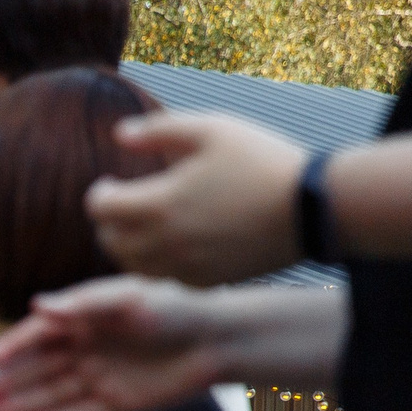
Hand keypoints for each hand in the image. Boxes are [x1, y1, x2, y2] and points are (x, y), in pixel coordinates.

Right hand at [0, 276, 236, 410]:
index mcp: (85, 320)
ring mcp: (100, 378)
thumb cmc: (177, 309)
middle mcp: (86, 350)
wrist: (218, 341)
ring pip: (52, 394)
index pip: (38, 335)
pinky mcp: (117, 404)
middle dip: (9, 381)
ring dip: (23, 404)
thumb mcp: (129, 298)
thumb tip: (38, 306)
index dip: (11, 347)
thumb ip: (83, 304)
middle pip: (38, 368)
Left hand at [87, 113, 305, 286]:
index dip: (99, 193)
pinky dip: (161, 264)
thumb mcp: (210, 129)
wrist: (313, 208)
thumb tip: (119, 135)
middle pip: (110, 242)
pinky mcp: (206, 281)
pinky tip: (176, 244)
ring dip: (130, 246)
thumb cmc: (261, 161)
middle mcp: (162, 244)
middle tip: (124, 205)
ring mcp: (183, 267)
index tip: (111, 183)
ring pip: (134, 266)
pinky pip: (166, 278)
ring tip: (146, 224)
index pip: (99, 208)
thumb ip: (157, 131)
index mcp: (156, 205)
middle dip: (109, 222)